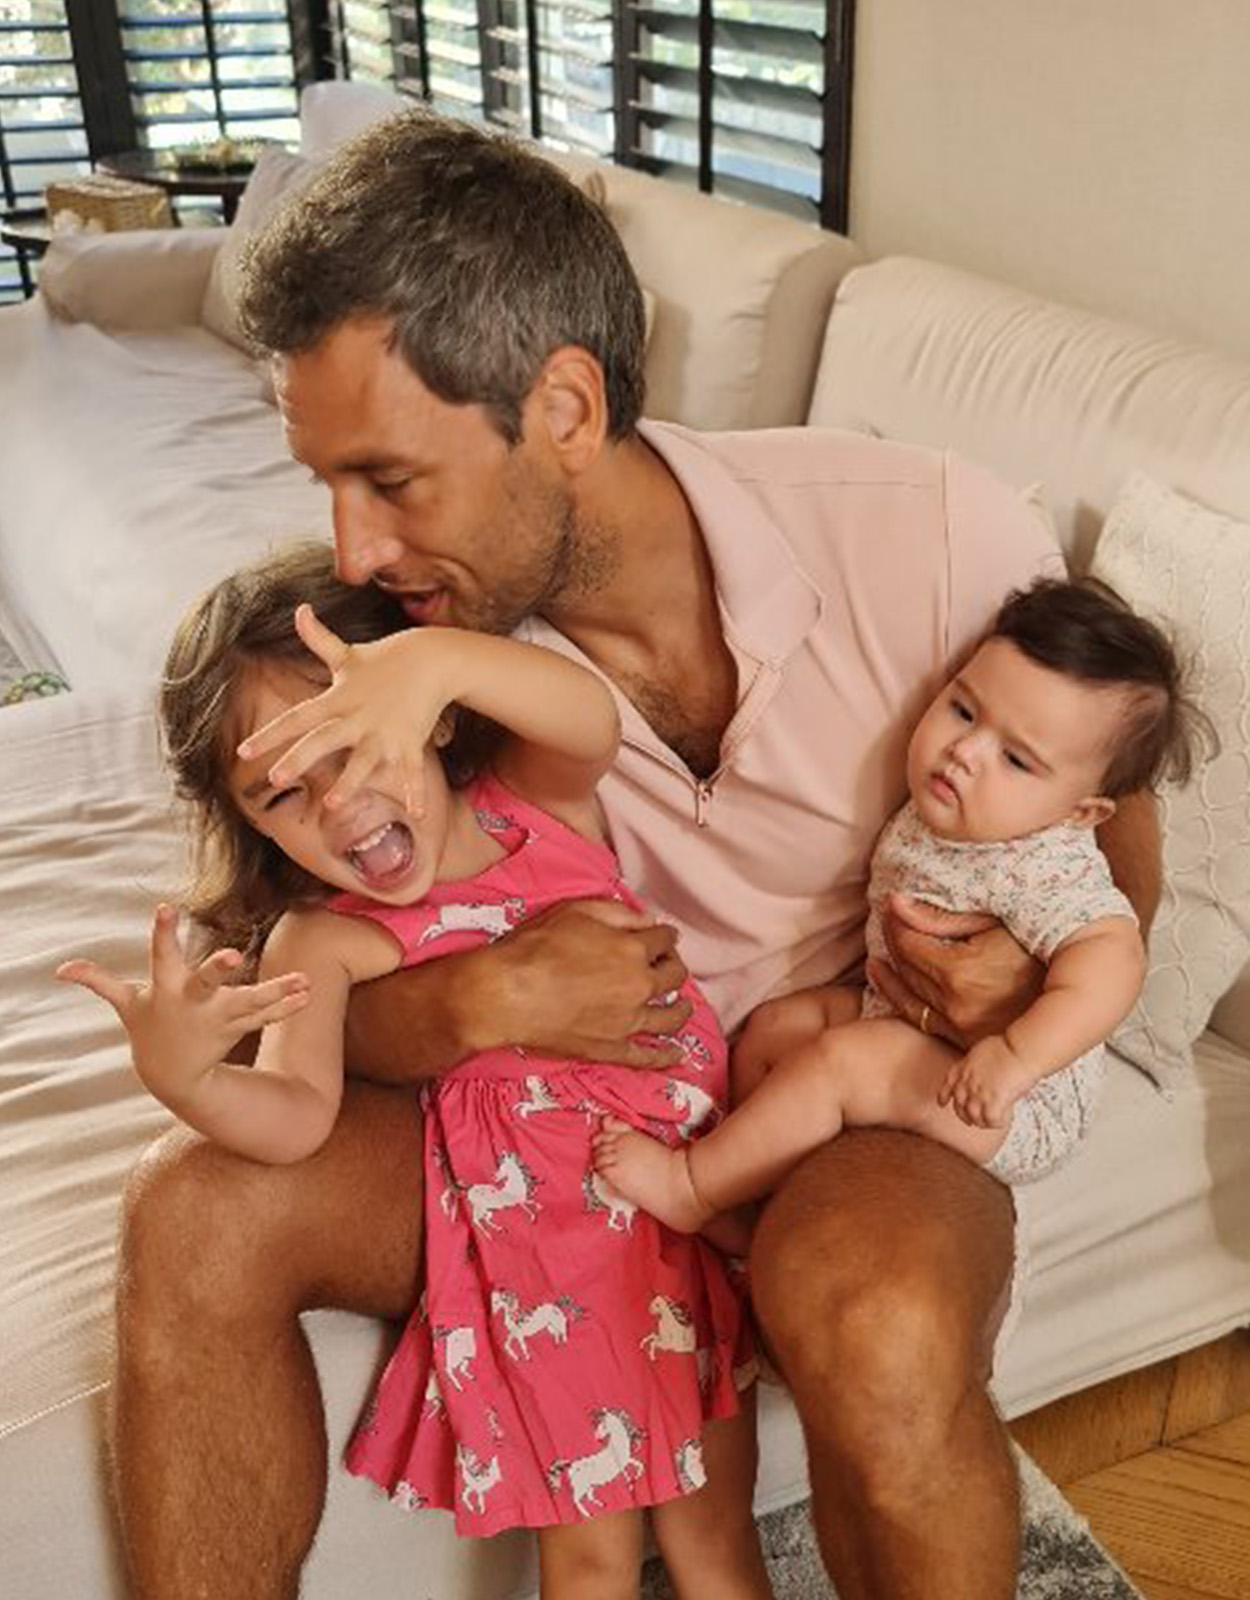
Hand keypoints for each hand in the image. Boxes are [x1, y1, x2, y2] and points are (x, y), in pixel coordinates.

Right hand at [57, 905, 309, 1109]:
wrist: (172, 1076)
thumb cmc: (150, 1027)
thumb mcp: (127, 1005)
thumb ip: (100, 983)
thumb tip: (62, 969)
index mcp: (166, 988)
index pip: (161, 954)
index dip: (161, 932)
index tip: (164, 907)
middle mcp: (193, 1002)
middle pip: (204, 982)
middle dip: (215, 968)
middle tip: (231, 953)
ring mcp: (217, 1018)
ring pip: (246, 1002)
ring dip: (274, 992)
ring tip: (304, 981)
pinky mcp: (238, 1027)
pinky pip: (264, 1016)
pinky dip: (285, 1006)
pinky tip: (307, 993)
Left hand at [237, 606, 453, 814]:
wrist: (433, 657)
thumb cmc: (386, 658)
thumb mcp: (348, 653)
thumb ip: (319, 638)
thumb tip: (299, 609)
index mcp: (337, 699)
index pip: (296, 718)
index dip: (269, 735)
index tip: (243, 752)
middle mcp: (357, 717)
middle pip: (323, 740)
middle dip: (300, 759)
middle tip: (276, 779)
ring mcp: (384, 731)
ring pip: (363, 761)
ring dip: (350, 782)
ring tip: (333, 804)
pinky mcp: (410, 740)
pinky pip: (412, 770)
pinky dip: (415, 791)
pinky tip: (417, 813)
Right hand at [484, 898, 693, 1069]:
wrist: (506, 994)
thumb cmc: (535, 948)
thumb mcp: (576, 911)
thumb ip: (618, 913)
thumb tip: (648, 921)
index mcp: (633, 950)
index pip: (664, 940)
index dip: (665, 936)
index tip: (662, 937)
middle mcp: (639, 987)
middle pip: (674, 976)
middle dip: (674, 967)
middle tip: (667, 965)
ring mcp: (628, 1022)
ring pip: (670, 1017)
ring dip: (681, 1008)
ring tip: (683, 1005)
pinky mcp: (611, 1049)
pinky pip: (647, 1057)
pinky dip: (665, 1056)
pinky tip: (677, 1054)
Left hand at [870, 893, 1044, 1049]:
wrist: (1077, 998)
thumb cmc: (1040, 951)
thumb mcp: (994, 924)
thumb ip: (940, 917)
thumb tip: (895, 903)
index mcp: (961, 974)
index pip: (908, 943)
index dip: (895, 921)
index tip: (891, 906)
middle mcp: (955, 1006)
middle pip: (905, 967)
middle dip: (893, 939)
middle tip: (888, 919)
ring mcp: (959, 1030)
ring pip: (907, 994)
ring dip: (890, 968)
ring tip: (884, 946)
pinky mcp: (964, 1044)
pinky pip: (918, 1018)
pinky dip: (897, 996)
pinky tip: (885, 978)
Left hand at [939, 1034, 1035, 1128]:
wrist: (1019, 1048)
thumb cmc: (1007, 1045)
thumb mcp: (982, 1050)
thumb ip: (977, 1063)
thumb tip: (984, 1070)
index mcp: (964, 1067)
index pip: (948, 1084)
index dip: (944, 1095)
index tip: (942, 1102)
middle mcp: (967, 1082)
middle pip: (959, 1106)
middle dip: (965, 1115)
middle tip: (973, 1120)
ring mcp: (979, 1093)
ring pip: (974, 1117)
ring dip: (982, 1122)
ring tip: (990, 1122)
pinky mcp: (993, 1101)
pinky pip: (991, 1120)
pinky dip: (996, 1123)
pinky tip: (1004, 1119)